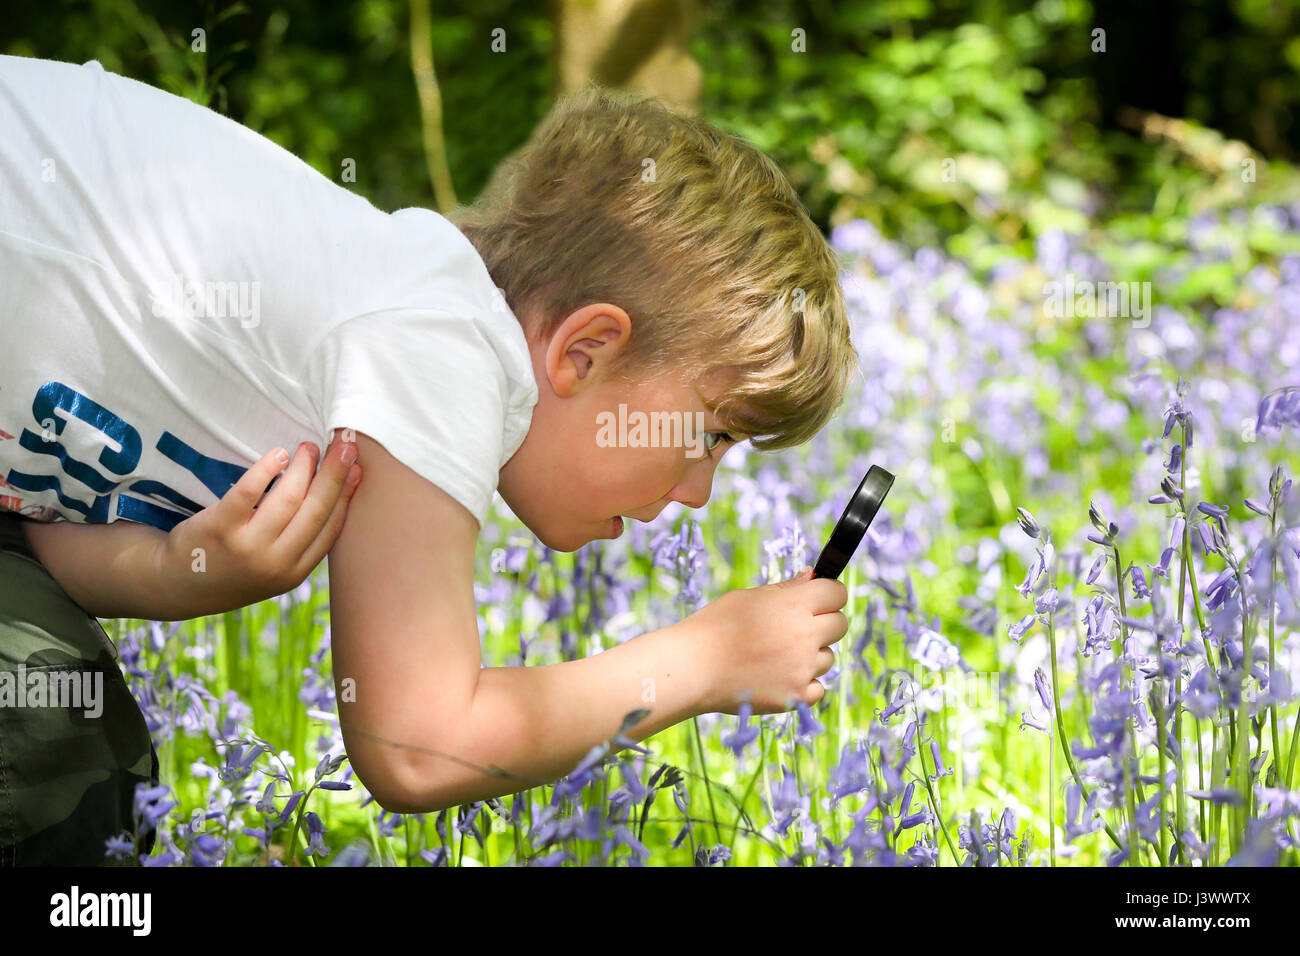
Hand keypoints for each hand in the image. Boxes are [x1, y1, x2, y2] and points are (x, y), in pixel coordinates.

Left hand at [152, 434, 361, 614]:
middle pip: (315, 510)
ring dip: (304, 467)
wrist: (178, 584)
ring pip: (288, 499)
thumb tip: (336, 494)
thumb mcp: (273, 569)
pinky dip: (267, 468)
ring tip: (309, 448)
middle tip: (344, 446)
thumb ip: (301, 541)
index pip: (331, 529)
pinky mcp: (220, 528)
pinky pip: (249, 491)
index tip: (357, 469)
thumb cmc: (233, 568)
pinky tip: (278, 454)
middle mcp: (275, 563)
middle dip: (334, 474)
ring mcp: (247, 547)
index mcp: (294, 573)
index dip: (347, 495)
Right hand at [680, 566, 847, 714]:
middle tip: (794, 629)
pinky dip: (804, 684)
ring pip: (827, 658)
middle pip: (839, 624)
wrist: (692, 668)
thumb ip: (786, 589)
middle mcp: (805, 635)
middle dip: (823, 623)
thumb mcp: (749, 597)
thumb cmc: (715, 627)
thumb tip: (812, 576)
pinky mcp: (796, 696)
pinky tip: (778, 677)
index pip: (836, 593)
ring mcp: (803, 668)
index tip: (817, 600)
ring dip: (811, 655)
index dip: (827, 594)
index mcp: (794, 605)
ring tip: (775, 655)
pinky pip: (818, 688)